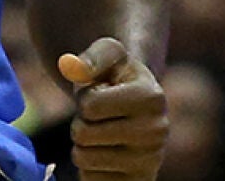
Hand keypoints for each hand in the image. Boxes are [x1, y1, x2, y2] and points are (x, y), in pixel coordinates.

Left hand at [57, 38, 166, 180]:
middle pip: (83, 134)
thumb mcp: (110, 56)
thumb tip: (68, 65)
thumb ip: (91, 57)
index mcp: (152, 97)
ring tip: (102, 133)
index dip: (85, 97)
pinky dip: (90, 167)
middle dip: (81, 122)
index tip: (102, 94)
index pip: (89, 105)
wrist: (140, 110)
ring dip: (83, 145)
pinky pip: (89, 180)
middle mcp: (156, 132)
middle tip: (100, 117)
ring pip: (82, 159)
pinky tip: (107, 154)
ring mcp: (149, 162)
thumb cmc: (118, 78)